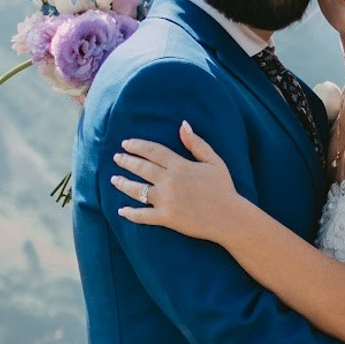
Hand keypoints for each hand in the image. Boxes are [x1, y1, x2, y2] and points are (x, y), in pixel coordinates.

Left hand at [113, 122, 238, 241]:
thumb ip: (197, 143)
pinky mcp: (166, 218)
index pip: (152, 151)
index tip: (126, 144)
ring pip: (137, 190)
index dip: (137, 146)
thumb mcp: (214, 161)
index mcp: (180, 165)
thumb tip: (183, 125)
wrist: (230, 218)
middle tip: (117, 158)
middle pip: (141, 168)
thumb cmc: (224, 189)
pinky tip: (121, 210)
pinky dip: (130, 214)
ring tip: (114, 179)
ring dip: (123, 184)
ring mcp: (166, 200)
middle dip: (126, 162)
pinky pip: (143, 216)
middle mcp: (170, 181)